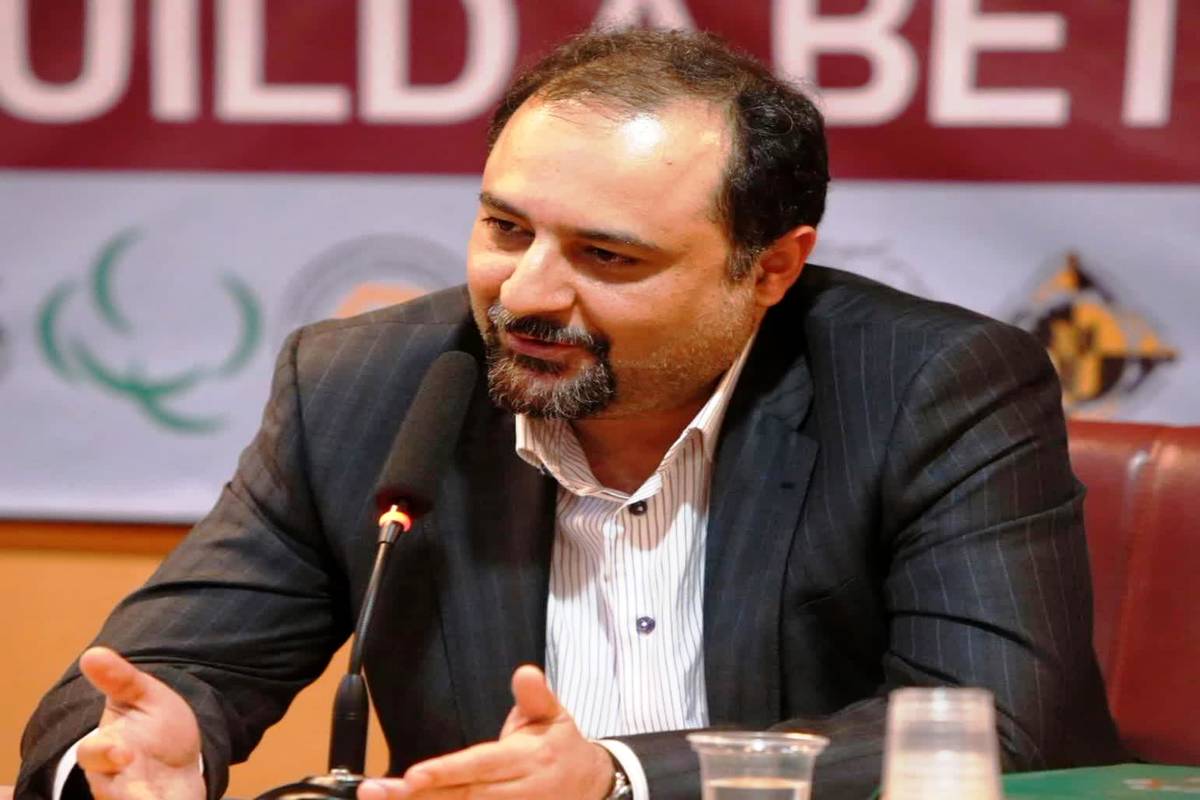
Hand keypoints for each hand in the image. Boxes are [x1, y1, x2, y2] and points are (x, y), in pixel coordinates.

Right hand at [75, 647, 205, 799]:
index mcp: (106, 749)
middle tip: (143, 794)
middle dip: (125, 793)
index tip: (123, 750)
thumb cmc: (155, 726)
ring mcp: (136, 799)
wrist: (183, 758)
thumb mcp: (144, 697)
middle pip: (109, 792)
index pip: (93, 754)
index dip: (105, 753)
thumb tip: (92, 653)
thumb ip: (120, 679)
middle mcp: (115, 781)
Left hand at [358, 665, 612, 799]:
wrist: (592, 785)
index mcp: (524, 760)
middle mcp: (516, 792)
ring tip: (380, 798)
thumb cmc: (561, 745)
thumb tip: (525, 673)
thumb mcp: (554, 714)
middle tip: (374, 792)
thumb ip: (535, 696)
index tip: (412, 776)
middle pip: (460, 797)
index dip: (446, 772)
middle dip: (415, 796)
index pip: (479, 766)